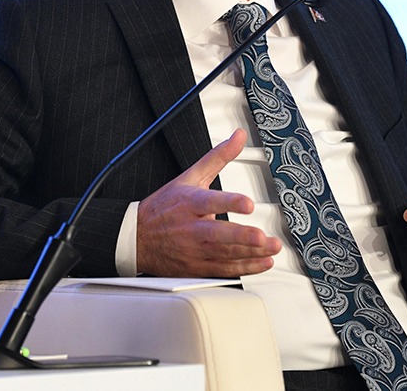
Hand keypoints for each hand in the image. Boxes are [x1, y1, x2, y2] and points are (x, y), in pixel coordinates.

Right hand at [136, 128, 281, 276]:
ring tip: (270, 248)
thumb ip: (218, 156)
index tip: (248, 203)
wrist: (136, 238)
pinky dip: (244, 268)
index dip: (229, 202)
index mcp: (190, 203)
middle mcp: (192, 229)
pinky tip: (262, 262)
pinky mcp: (197, 268)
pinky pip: (223, 270)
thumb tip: (238, 137)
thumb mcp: (190, 176)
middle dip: (240, 236)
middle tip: (261, 236)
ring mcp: (194, 250)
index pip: (210, 201)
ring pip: (223, 254)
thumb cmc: (165, 207)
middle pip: (217, 234)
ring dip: (250, 254)